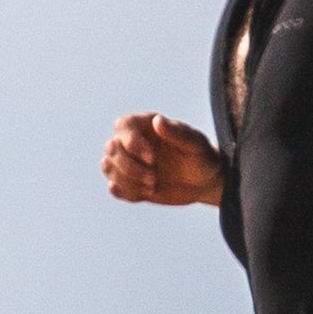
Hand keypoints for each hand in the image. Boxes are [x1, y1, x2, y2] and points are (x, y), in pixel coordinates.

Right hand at [100, 113, 224, 206]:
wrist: (204, 182)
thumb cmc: (202, 157)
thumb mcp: (196, 145)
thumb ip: (177, 133)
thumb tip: (157, 120)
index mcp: (146, 125)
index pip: (123, 125)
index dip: (131, 142)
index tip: (152, 158)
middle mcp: (132, 142)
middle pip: (111, 148)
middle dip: (129, 167)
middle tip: (154, 180)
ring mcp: (129, 163)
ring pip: (108, 167)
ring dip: (125, 180)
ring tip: (152, 187)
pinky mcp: (130, 183)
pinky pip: (115, 188)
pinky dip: (126, 193)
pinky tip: (145, 193)